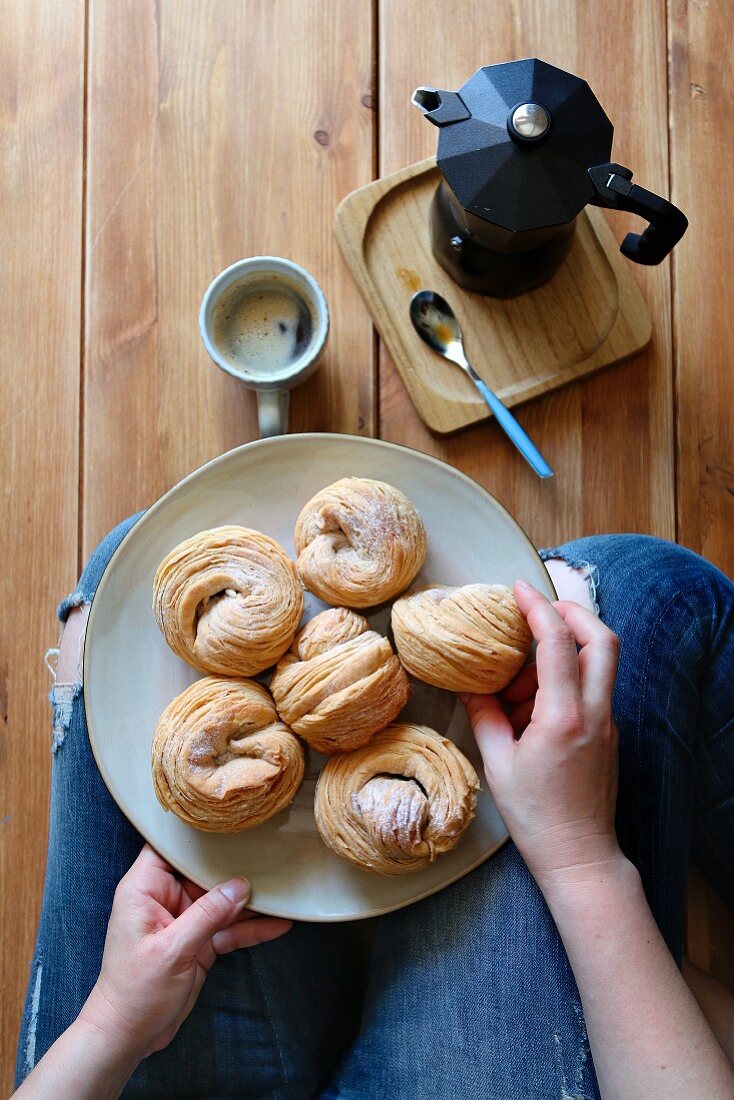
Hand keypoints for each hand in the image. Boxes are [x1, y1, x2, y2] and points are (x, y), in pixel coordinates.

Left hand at [80, 844, 291, 1058]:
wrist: (128, 1037)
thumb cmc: (135, 991)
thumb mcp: (172, 950)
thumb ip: (207, 914)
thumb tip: (241, 885)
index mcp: (145, 888)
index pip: (168, 847)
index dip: (194, 833)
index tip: (227, 819)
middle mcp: (166, 899)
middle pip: (204, 871)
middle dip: (235, 864)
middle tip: (270, 851)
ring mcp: (185, 921)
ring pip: (223, 901)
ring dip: (251, 900)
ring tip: (284, 888)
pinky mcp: (199, 944)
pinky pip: (229, 928)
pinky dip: (252, 928)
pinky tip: (280, 924)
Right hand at [464, 579, 622, 897]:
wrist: (579, 856)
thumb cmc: (537, 817)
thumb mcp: (498, 764)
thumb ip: (484, 717)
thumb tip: (468, 687)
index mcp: (564, 716)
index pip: (557, 643)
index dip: (537, 608)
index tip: (518, 589)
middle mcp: (595, 713)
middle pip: (602, 639)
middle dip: (571, 612)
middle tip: (537, 609)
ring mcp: (607, 723)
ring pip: (599, 662)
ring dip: (563, 652)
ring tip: (517, 684)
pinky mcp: (608, 734)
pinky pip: (592, 688)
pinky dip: (565, 679)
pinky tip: (530, 705)